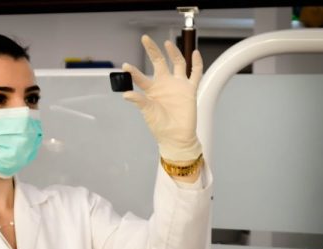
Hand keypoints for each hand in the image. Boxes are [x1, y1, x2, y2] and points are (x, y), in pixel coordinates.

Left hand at [122, 35, 202, 161]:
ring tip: (167, 43)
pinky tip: (195, 52)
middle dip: (153, 51)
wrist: (177, 136)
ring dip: (173, 53)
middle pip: (159, 62)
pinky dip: (197, 63)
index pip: (141, 77)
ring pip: (177, 63)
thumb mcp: (148, 112)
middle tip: (145, 39)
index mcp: (152, 90)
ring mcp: (178, 85)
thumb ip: (139, 101)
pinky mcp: (190, 89)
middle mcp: (164, 84)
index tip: (125, 66)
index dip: (133, 71)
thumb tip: (126, 94)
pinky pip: (195, 73)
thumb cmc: (160, 126)